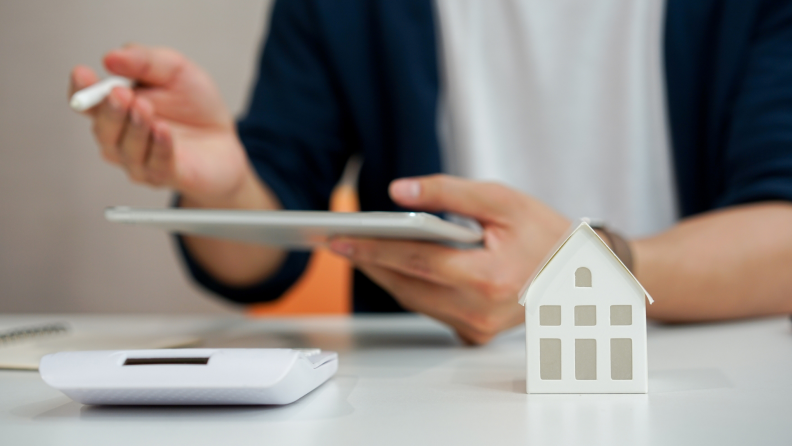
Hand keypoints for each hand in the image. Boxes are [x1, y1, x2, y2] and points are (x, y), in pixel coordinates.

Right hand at [69, 44, 263, 207]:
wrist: (225, 138)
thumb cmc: (195, 106)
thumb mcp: (176, 70)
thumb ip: (145, 61)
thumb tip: (112, 57)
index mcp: (118, 107)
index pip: (86, 101)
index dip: (81, 89)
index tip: (83, 73)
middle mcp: (122, 137)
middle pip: (103, 128)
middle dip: (110, 110)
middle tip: (120, 94)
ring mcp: (140, 161)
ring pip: (126, 149)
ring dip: (135, 128)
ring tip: (145, 108)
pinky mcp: (166, 176)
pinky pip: (156, 165)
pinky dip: (158, 147)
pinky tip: (162, 130)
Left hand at [330, 175, 569, 344]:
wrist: (581, 272)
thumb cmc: (544, 232)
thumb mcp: (500, 200)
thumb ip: (447, 193)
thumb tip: (397, 192)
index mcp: (489, 279)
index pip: (417, 261)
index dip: (375, 248)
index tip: (341, 239)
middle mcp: (480, 311)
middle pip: (408, 285)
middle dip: (371, 262)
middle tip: (340, 241)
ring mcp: (477, 327)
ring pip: (414, 301)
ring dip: (386, 275)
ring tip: (359, 249)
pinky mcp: (475, 332)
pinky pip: (430, 309)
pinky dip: (410, 287)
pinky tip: (394, 265)